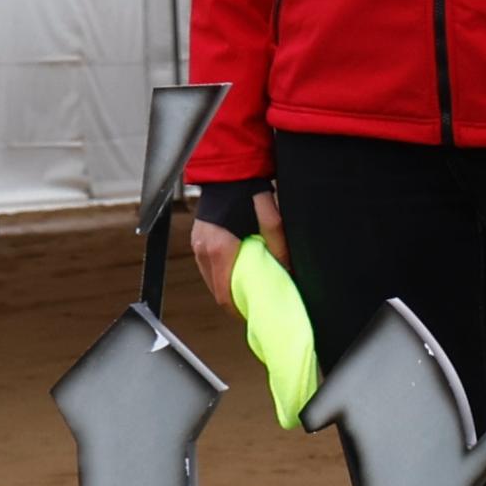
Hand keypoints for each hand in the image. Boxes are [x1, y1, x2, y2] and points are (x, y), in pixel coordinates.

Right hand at [187, 188, 282, 308]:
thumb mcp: (272, 217)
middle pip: (217, 290)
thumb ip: (279, 245)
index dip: (239, 311)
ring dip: (229, 287)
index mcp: (219, 249)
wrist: (229, 169)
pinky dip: (222, 274)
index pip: (225, 294)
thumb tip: (289, 271)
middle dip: (236, 301)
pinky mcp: (197, 239)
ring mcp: (197, 245)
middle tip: (256, 304)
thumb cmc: (249, 191)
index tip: (254, 315)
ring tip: (250, 289)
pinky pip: (208, 267)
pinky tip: (239, 271)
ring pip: (212, 280)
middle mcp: (203, 250)